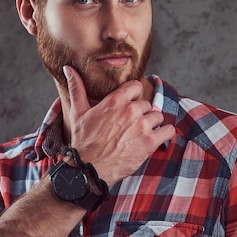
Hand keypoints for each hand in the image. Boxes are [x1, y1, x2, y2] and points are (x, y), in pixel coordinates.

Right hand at [63, 65, 175, 185]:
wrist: (89, 168)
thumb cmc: (83, 141)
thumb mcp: (78, 112)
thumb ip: (76, 88)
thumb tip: (68, 68)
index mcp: (115, 101)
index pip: (136, 86)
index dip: (134, 95)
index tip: (130, 103)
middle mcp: (130, 111)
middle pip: (146, 104)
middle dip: (141, 113)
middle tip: (131, 124)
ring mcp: (142, 126)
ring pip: (158, 116)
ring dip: (152, 123)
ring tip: (141, 132)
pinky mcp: (150, 142)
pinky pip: (168, 131)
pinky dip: (165, 134)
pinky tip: (156, 137)